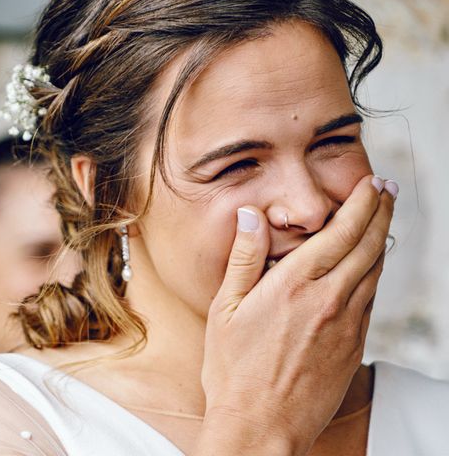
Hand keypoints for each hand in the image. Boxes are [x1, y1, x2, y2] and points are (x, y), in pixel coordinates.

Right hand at [196, 174, 394, 454]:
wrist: (262, 425)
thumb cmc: (235, 371)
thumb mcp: (224, 310)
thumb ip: (242, 258)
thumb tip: (250, 217)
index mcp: (294, 285)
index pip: (341, 232)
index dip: (362, 203)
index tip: (372, 185)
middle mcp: (328, 300)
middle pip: (368, 246)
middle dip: (382, 213)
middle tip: (388, 192)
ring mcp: (346, 326)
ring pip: (376, 272)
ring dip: (382, 241)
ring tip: (383, 223)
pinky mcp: (353, 348)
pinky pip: (372, 302)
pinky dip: (375, 276)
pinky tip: (369, 271)